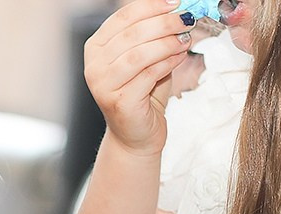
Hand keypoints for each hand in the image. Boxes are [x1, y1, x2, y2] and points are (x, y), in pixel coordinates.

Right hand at [84, 0, 193, 154]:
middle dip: (164, 23)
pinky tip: (180, 57)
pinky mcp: (119, 102)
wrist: (136, 133)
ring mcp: (103, 86)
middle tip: (187, 20)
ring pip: (139, 54)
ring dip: (167, 43)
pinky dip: (168, 62)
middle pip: (131, 33)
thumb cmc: (142, 92)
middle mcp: (94, 66)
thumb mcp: (145, 56)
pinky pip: (148, 74)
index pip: (123, 17)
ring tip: (186, 39)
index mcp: (96, 48)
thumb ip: (154, 33)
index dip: (152, 6)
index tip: (177, 3)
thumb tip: (179, 9)